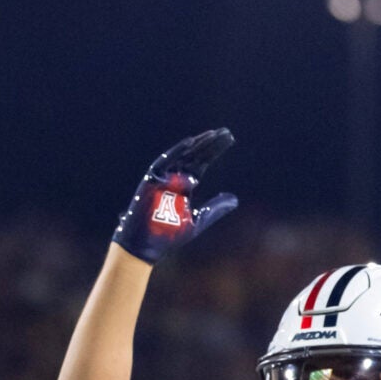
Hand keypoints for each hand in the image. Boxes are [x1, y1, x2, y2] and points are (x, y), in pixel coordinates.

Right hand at [111, 129, 237, 263]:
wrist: (145, 247)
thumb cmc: (168, 236)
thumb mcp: (198, 221)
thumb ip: (215, 209)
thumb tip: (235, 199)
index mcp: (185, 185)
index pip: (202, 162)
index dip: (215, 151)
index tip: (230, 138)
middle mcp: (175, 178)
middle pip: (195, 156)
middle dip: (210, 145)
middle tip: (227, 132)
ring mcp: (163, 178)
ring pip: (183, 155)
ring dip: (198, 144)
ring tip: (214, 134)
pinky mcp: (151, 180)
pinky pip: (164, 162)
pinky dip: (176, 152)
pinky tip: (191, 142)